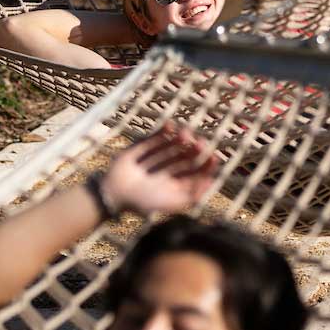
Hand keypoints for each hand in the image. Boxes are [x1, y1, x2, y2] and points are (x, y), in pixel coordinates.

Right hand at [102, 124, 217, 216]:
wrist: (114, 193)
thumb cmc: (142, 203)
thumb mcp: (169, 204)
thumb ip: (190, 196)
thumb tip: (210, 183)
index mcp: (177, 184)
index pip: (197, 172)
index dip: (207, 165)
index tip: (214, 157)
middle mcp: (170, 169)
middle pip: (189, 156)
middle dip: (196, 149)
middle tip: (200, 143)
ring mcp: (158, 157)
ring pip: (175, 145)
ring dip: (182, 138)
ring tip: (185, 134)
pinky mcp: (144, 147)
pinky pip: (157, 136)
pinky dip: (164, 130)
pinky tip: (171, 125)